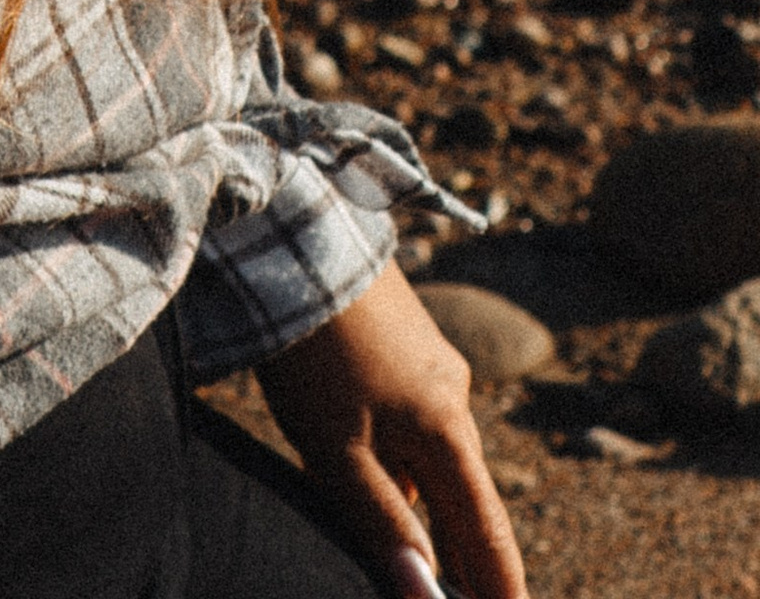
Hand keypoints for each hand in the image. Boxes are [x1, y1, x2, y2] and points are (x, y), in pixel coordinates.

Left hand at [254, 258, 527, 598]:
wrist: (295, 233)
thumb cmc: (312, 349)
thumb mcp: (336, 448)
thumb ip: (382, 521)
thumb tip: (426, 596)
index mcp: (446, 433)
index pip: (487, 536)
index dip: (501, 589)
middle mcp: (452, 398)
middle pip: (466, 498)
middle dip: (466, 554)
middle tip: (464, 592)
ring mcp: (429, 364)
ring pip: (436, 455)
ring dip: (432, 503)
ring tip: (424, 548)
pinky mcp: (402, 340)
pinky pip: (414, 418)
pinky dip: (406, 457)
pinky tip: (372, 462)